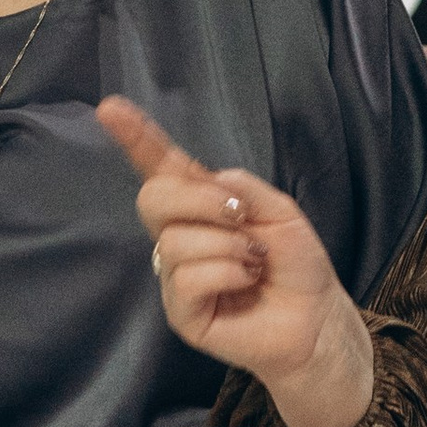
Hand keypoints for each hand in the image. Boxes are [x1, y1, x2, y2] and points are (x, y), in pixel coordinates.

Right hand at [95, 96, 375, 426]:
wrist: (316, 317)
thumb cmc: (296, 264)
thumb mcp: (278, 209)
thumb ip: (241, 188)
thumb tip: (209, 185)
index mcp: (199, 205)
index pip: (160, 167)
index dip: (135, 138)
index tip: (110, 108)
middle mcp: (179, 236)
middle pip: (153, 198)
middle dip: (199, 200)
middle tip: (241, 216)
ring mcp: (175, 275)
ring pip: (175, 242)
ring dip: (228, 246)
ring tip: (254, 261)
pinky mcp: (182, 312)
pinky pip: (188, 278)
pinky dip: (228, 272)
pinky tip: (247, 280)